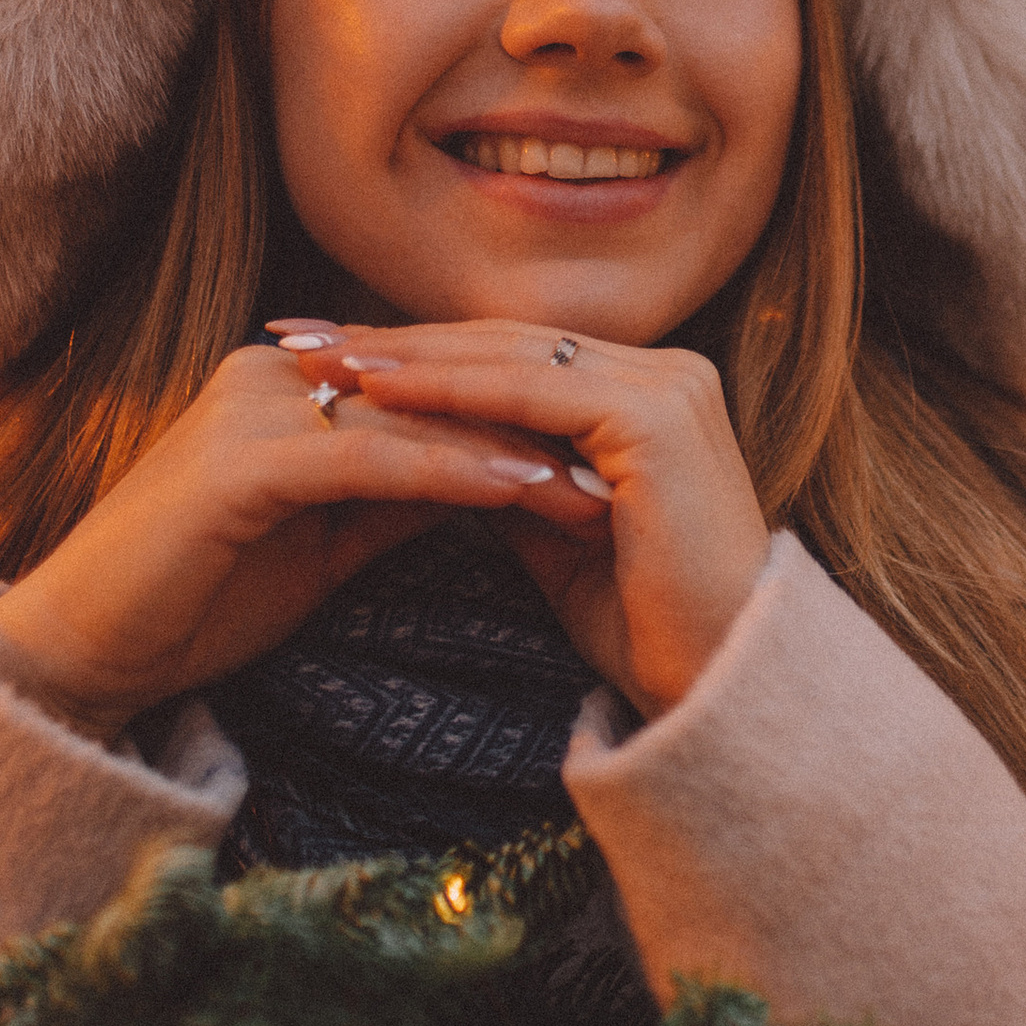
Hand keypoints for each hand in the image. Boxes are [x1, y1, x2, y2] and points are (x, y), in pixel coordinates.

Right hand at [0, 343, 610, 743]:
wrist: (86, 650)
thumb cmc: (200, 597)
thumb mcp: (326, 540)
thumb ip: (400, 497)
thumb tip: (496, 475)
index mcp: (295, 384)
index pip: (435, 385)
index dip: (529, 415)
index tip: (621, 450)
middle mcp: (277, 374)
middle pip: (438, 385)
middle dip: (542, 420)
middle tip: (642, 452)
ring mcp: (257, 409)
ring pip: (419, 414)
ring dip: (519, 443)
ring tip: (609, 474)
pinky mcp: (244, 461)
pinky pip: (377, 459)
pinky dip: (458, 473)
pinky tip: (528, 490)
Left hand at [273, 317, 772, 714]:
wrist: (719, 689)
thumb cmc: (648, 631)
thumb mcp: (560, 540)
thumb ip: (510, 484)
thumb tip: (435, 456)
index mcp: (654, 394)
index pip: (522, 357)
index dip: (428, 355)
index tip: (338, 359)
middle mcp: (670, 373)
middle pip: (510, 344)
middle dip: (403, 341)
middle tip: (307, 336)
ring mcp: (668, 388)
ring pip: (512, 358)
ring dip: (411, 357)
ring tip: (324, 358)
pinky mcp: (654, 421)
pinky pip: (529, 395)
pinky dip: (449, 391)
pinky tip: (378, 389)